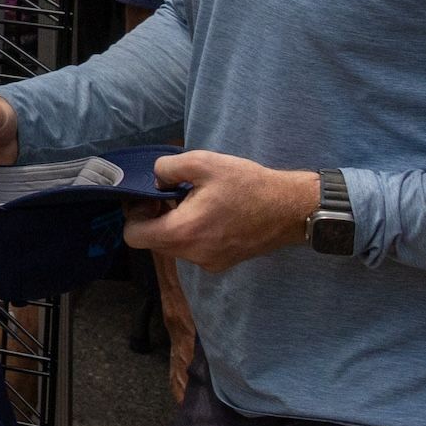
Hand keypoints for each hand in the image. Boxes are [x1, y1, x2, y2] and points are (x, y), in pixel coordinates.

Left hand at [128, 153, 321, 270]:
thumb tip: (155, 181)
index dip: (134, 214)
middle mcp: (193, 255)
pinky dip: (192, 234)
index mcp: (183, 233)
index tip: (149, 197)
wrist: (292, 209)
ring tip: (191, 201)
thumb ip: (166, 169)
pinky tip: (209, 213)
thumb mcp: (202, 162)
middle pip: (153, 241)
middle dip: (154, 218)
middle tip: (169, 194)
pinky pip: (193, 250)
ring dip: (173, 225)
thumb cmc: (248, 185)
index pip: (133, 235)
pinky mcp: (222, 263)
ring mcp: (209, 262)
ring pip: (173, 246)